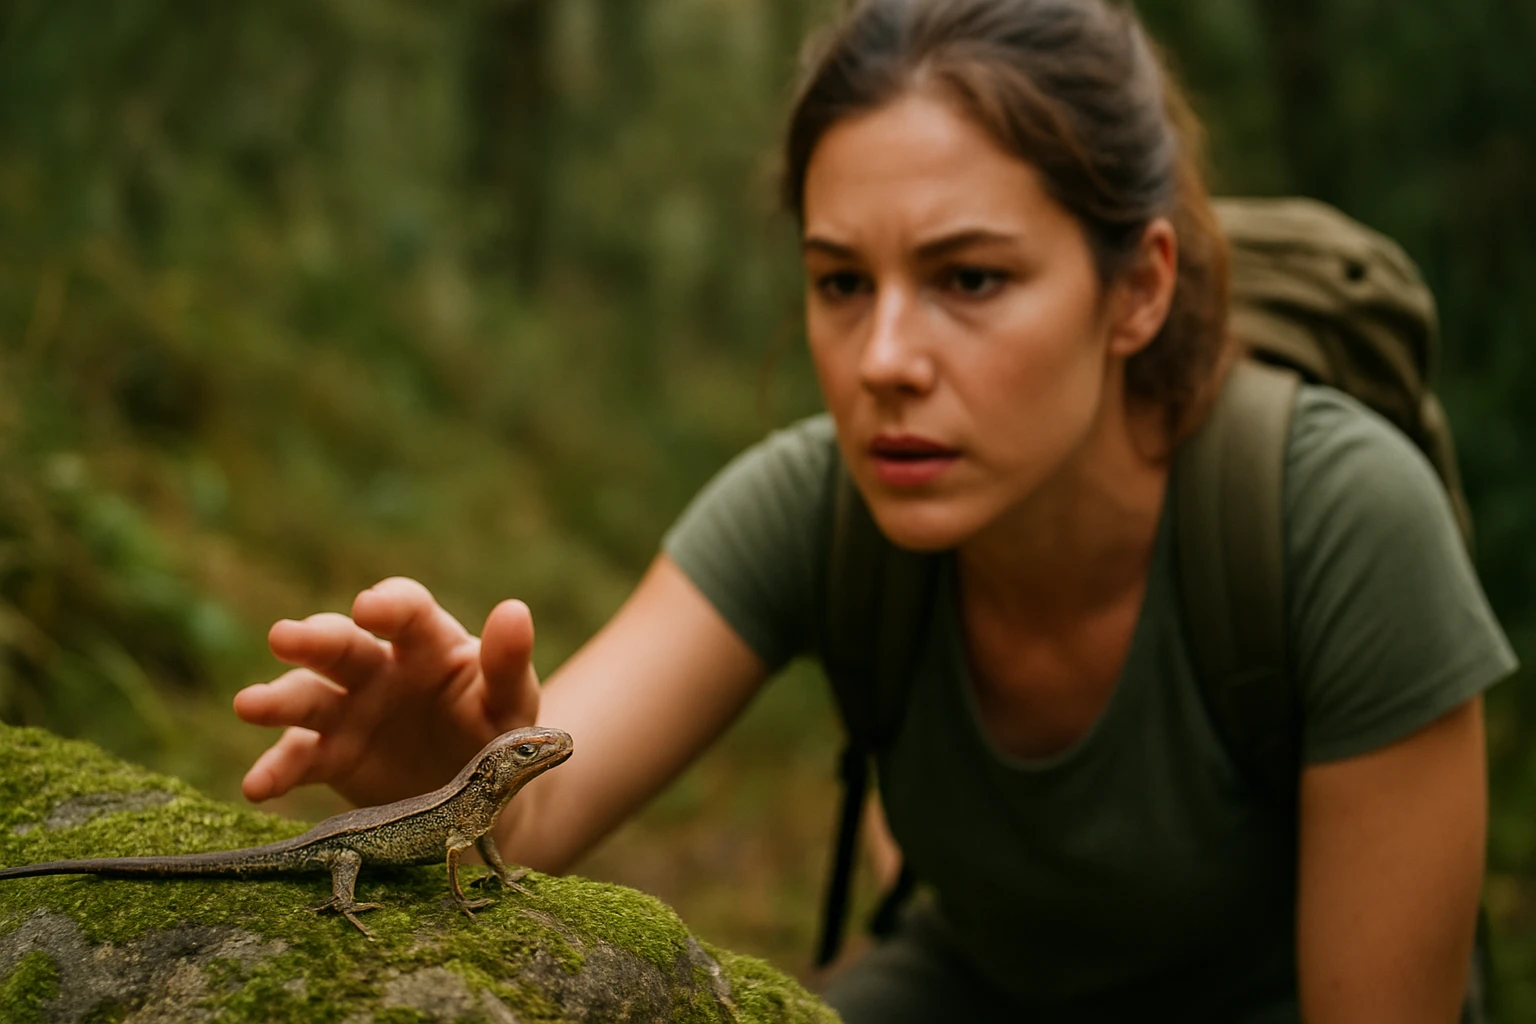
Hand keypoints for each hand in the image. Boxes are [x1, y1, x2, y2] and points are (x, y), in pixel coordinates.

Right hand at [233, 577, 539, 807]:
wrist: (480, 800)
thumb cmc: (497, 731)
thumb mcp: (511, 702)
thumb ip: (508, 663)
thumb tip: (514, 610)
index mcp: (428, 643)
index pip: (406, 611)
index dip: (388, 605)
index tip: (368, 608)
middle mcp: (380, 668)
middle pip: (342, 645)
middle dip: (313, 639)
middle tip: (284, 637)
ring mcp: (350, 712)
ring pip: (308, 696)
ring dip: (278, 700)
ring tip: (248, 705)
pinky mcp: (332, 757)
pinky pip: (299, 760)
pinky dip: (275, 770)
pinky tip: (256, 786)